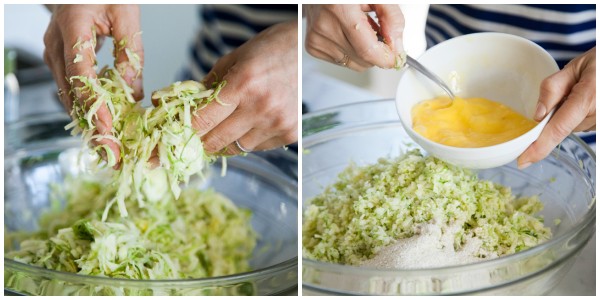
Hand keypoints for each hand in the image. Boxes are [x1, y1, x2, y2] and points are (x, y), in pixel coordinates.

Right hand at [43, 4, 144, 164]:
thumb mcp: (127, 15)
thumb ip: (131, 52)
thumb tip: (134, 92)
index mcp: (72, 30)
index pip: (81, 77)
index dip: (96, 107)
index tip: (110, 130)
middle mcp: (56, 46)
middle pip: (71, 95)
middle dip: (92, 128)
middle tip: (112, 155)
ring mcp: (55, 54)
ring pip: (68, 97)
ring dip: (89, 124)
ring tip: (110, 150)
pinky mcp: (61, 61)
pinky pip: (72, 91)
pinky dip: (88, 111)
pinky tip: (103, 129)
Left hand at [187, 20, 297, 154]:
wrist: (305, 51)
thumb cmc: (269, 50)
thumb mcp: (233, 59)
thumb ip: (209, 85)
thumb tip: (186, 108)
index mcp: (243, 84)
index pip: (203, 120)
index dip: (187, 130)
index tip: (177, 134)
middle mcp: (261, 107)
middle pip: (217, 140)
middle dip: (201, 141)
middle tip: (196, 138)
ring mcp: (277, 122)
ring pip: (237, 148)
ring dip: (226, 141)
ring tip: (227, 127)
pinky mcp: (290, 132)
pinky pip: (258, 148)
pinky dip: (248, 140)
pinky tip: (250, 124)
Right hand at [304, 4, 404, 70]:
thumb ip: (391, 18)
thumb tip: (397, 46)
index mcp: (340, 10)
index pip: (367, 51)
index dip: (386, 58)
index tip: (395, 57)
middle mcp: (325, 27)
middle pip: (362, 60)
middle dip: (376, 52)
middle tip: (377, 33)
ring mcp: (316, 39)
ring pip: (353, 64)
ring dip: (363, 52)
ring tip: (359, 30)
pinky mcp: (313, 46)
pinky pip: (341, 61)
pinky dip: (350, 52)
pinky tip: (348, 35)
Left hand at [518, 47, 595, 168]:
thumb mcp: (575, 66)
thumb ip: (553, 88)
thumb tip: (537, 116)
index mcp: (588, 97)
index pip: (558, 128)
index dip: (539, 147)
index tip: (523, 160)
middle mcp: (598, 115)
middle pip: (562, 127)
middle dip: (557, 113)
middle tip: (570, 90)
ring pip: (572, 127)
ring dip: (570, 114)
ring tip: (585, 92)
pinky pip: (583, 125)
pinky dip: (580, 115)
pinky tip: (590, 100)